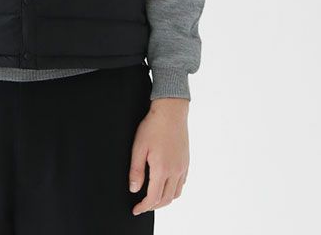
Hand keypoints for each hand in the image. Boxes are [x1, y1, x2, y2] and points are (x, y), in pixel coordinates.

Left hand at [128, 97, 189, 215]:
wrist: (171, 111)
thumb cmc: (153, 126)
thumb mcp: (138, 147)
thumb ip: (136, 170)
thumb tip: (134, 189)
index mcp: (162, 169)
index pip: (153, 197)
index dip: (143, 206)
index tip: (136, 209)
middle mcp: (175, 171)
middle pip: (166, 199)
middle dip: (153, 206)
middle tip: (142, 205)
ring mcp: (182, 166)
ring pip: (176, 193)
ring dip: (164, 199)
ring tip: (153, 197)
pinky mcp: (186, 161)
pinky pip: (182, 183)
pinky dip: (173, 189)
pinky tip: (165, 184)